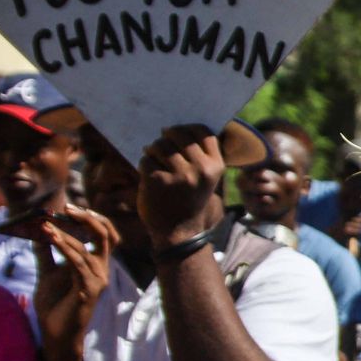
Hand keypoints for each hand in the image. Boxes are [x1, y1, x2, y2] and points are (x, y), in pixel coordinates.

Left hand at [33, 206, 116, 360]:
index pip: (105, 234)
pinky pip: (77, 263)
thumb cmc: (55, 305)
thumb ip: (45, 253)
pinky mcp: (87, 290)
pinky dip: (63, 247)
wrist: (54, 334)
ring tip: (45, 225)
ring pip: (86, 248)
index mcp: (95, 264)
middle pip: (106, 235)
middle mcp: (101, 270)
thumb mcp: (47, 273)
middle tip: (67, 208)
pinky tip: (49, 238)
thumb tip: (36, 230)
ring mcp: (97, 280)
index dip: (92, 218)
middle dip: (88, 218)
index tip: (70, 208)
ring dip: (64, 234)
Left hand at [138, 124, 226, 247]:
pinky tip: (149, 174)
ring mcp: (179, 176)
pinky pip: (146, 160)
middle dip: (166, 137)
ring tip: (154, 159)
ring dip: (153, 150)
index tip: (177, 134)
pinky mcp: (158, 181)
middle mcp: (200, 169)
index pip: (203, 132)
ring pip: (159, 146)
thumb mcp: (205, 178)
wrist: (179, 232)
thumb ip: (200, 156)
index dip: (187, 128)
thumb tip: (178, 128)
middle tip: (161, 144)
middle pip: (178, 135)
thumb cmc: (190, 200)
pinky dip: (144, 165)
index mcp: (215, 166)